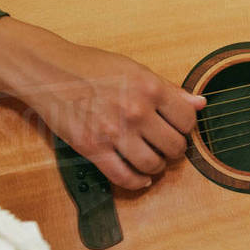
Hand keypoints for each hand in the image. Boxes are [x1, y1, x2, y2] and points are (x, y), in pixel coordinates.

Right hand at [9, 38, 205, 190]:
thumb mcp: (135, 69)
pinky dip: (137, 182)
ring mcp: (114, 132)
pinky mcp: (93, 148)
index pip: (188, 120)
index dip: (186, 128)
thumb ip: (169, 89)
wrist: (49, 72)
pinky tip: (140, 177)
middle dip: (174, 150)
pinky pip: (124, 177)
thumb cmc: (92, 67)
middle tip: (166, 146)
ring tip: (153, 159)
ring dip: (157, 167)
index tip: (178, 129)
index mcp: (150, 88)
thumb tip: (200, 103)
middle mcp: (135, 111)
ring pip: (153, 165)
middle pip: (174, 146)